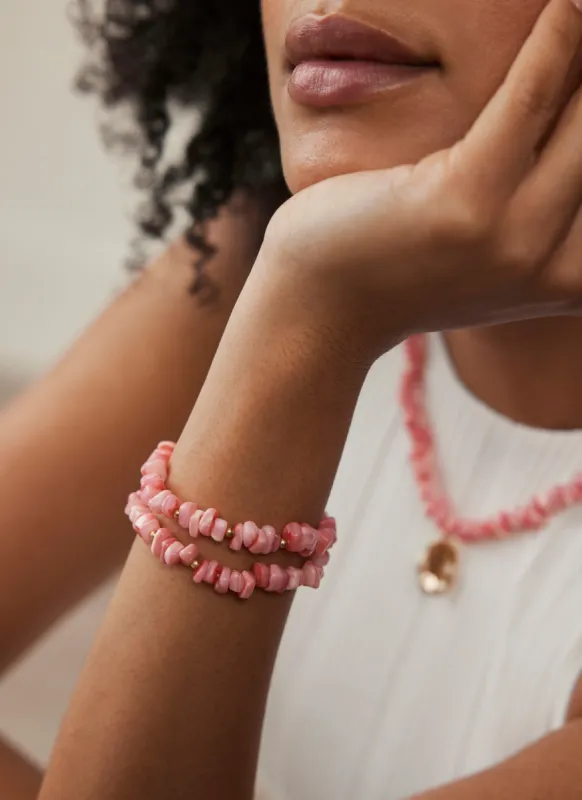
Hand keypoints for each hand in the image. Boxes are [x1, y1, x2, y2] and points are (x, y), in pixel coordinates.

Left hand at [260, 0, 581, 361]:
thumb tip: (569, 137)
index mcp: (569, 283)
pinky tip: (566, 4)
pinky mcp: (464, 201)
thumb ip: (539, 217)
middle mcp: (551, 268)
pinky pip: (529, 99)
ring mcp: (512, 240)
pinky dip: (555, 41)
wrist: (321, 305)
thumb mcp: (488, 252)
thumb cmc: (398, 267)